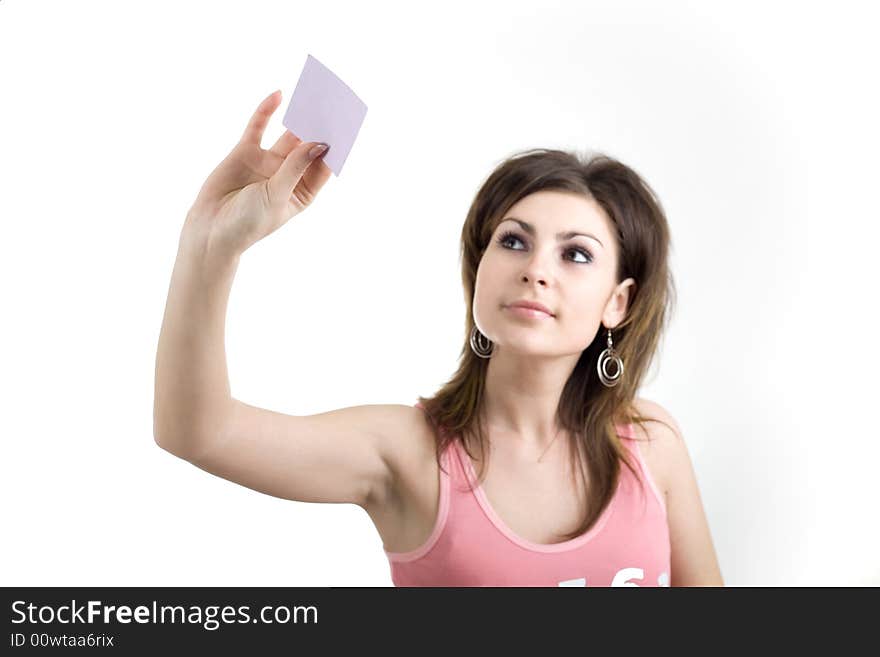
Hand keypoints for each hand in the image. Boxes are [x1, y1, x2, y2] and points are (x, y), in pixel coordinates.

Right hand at [183, 90, 331, 258]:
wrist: (210, 229)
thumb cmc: (248, 222)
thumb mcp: (277, 196)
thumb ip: (296, 167)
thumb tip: (319, 143)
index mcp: (302, 191)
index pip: (324, 165)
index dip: (334, 146)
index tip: (345, 126)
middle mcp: (288, 174)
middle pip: (308, 145)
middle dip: (319, 127)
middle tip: (333, 104)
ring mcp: (268, 162)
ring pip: (287, 134)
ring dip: (298, 117)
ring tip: (313, 95)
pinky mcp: (246, 151)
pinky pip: (259, 127)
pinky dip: (267, 111)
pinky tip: (278, 95)